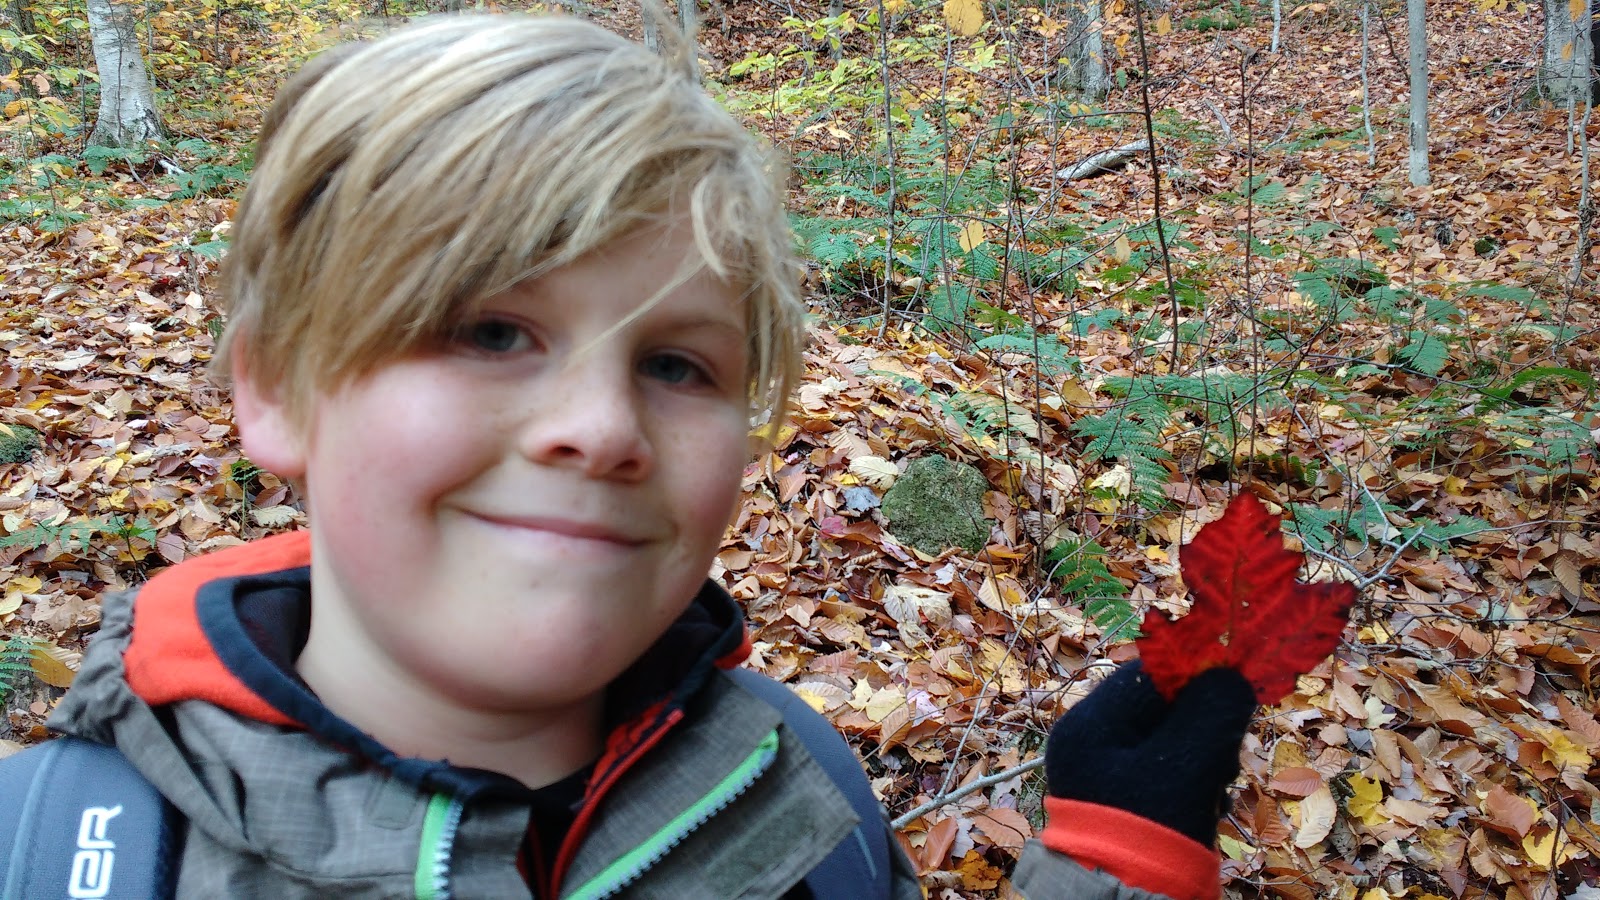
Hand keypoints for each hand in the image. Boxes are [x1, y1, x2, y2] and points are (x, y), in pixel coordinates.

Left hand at [1044, 661, 1255, 845]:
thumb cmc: (1150, 833)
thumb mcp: (1186, 768)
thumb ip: (1210, 713)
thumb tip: (1231, 675)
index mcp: (1087, 728)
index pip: (1145, 677)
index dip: (1193, 676)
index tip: (1236, 685)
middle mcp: (1088, 747)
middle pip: (1159, 710)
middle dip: (1201, 727)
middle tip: (1225, 755)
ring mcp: (1105, 777)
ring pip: (1169, 743)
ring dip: (1202, 759)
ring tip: (1212, 790)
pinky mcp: (1125, 804)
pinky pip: (1167, 775)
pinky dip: (1193, 784)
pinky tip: (1205, 807)